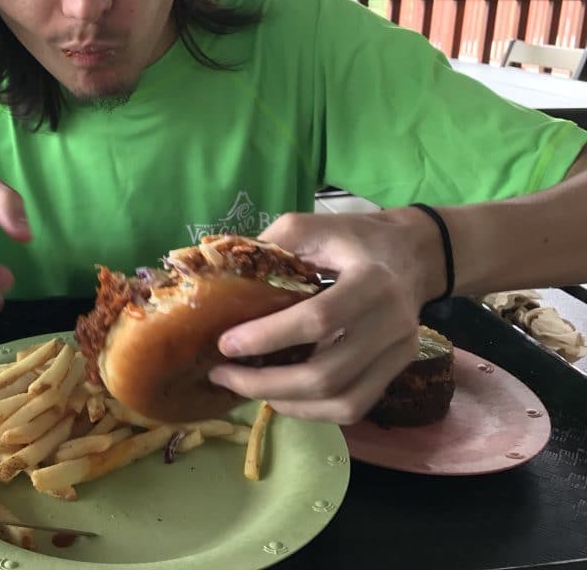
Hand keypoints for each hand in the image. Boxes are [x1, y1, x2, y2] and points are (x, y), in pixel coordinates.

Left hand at [208, 209, 443, 423]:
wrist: (414, 252)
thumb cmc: (354, 238)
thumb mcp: (312, 226)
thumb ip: (272, 245)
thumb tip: (224, 275)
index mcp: (372, 281)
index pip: (318, 320)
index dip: (267, 337)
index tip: (225, 344)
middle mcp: (392, 323)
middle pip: (326, 375)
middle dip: (265, 383)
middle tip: (222, 374)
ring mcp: (400, 352)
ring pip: (341, 402)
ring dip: (285, 402)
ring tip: (244, 388)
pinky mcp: (398, 369)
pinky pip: (353, 407)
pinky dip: (311, 410)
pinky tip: (279, 395)